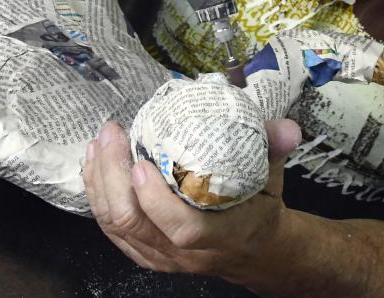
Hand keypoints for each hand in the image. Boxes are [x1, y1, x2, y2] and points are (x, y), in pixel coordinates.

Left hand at [83, 119, 301, 278]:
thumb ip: (275, 150)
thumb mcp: (273, 179)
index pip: (180, 227)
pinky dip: (98, 196)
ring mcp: (161, 256)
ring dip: (99, 182)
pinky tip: (95, 167)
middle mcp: (184, 253)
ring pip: (116, 225)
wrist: (256, 251)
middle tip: (113, 133)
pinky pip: (111, 229)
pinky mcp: (145, 253)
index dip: (155, 198)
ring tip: (99, 143)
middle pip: (133, 222)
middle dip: (113, 175)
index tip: (141, 159)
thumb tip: (288, 127)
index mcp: (219, 236)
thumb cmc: (260, 210)